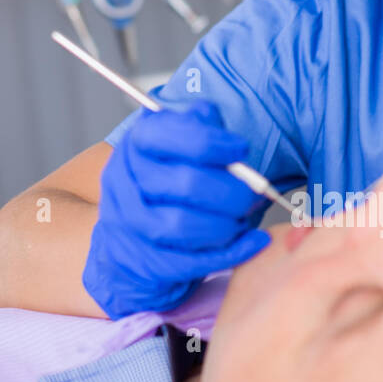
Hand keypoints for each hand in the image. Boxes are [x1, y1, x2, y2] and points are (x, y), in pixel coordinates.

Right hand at [84, 100, 270, 318]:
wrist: (128, 243)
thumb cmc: (164, 190)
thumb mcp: (176, 148)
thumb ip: (196, 129)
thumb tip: (213, 119)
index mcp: (138, 144)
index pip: (171, 134)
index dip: (213, 142)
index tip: (240, 149)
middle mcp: (127, 180)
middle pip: (185, 184)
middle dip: (232, 191)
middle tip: (255, 193)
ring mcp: (130, 224)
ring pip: (182, 225)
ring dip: (226, 224)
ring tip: (244, 218)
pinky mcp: (143, 260)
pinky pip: (190, 261)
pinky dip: (230, 253)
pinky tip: (253, 242)